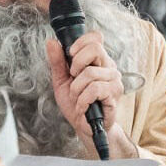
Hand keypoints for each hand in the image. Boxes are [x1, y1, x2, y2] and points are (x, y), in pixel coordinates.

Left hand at [45, 33, 123, 147]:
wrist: (85, 127)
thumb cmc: (76, 103)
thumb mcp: (61, 80)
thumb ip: (57, 61)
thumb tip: (51, 42)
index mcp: (98, 60)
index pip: (96, 37)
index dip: (80, 43)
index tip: (70, 56)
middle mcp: (109, 67)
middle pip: (95, 48)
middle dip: (76, 63)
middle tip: (73, 78)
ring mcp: (114, 80)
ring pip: (90, 73)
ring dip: (76, 89)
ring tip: (77, 98)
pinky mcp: (114, 94)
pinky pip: (94, 89)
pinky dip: (82, 100)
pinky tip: (82, 106)